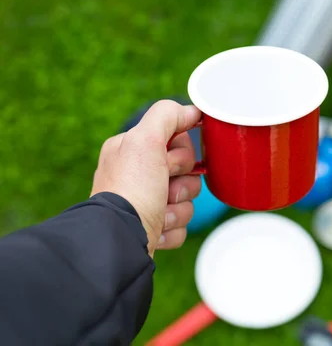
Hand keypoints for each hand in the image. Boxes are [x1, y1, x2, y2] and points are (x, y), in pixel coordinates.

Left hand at [91, 100, 202, 256]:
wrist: (120, 241)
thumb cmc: (131, 191)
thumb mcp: (145, 140)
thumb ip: (167, 116)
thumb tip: (191, 111)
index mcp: (132, 150)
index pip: (177, 141)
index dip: (182, 153)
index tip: (169, 162)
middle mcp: (137, 174)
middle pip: (187, 172)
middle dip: (183, 184)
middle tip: (165, 188)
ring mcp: (145, 202)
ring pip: (187, 199)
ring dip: (179, 209)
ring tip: (160, 215)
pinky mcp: (153, 227)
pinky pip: (182, 223)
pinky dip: (174, 228)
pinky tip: (157, 230)